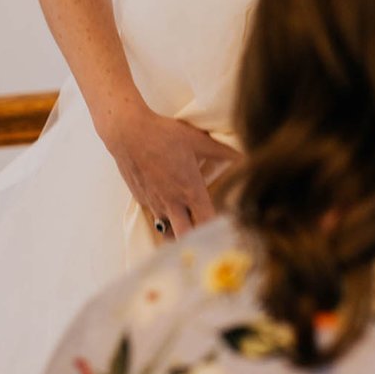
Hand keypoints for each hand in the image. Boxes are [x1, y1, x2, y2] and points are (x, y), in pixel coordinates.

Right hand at [98, 106, 236, 240]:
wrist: (127, 133)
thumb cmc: (164, 134)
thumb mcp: (198, 140)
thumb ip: (224, 151)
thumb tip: (247, 154)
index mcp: (190, 190)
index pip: (207, 223)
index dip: (218, 230)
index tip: (226, 230)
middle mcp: (172, 202)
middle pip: (186, 237)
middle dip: (196, 240)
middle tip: (206, 238)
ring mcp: (155, 204)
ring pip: (169, 229)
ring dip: (179, 229)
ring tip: (189, 224)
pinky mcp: (141, 200)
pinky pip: (156, 215)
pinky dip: (165, 215)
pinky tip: (169, 202)